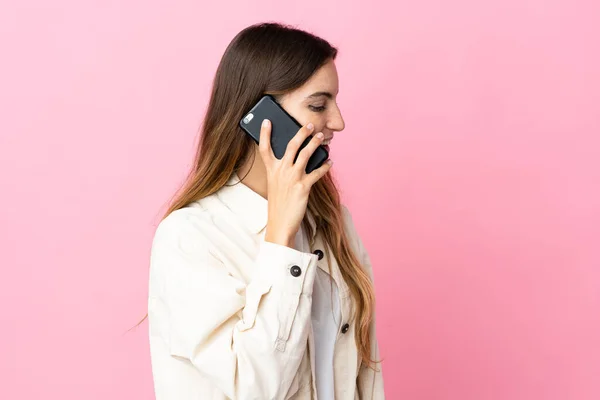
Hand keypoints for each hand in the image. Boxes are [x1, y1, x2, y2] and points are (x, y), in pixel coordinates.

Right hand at [258, 119, 332, 246]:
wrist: (280, 224)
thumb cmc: (278, 205)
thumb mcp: (275, 185)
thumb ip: (281, 172)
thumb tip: (295, 160)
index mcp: (272, 171)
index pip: (265, 148)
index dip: (264, 133)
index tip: (267, 121)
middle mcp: (281, 171)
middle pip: (291, 146)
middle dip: (301, 133)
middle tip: (310, 125)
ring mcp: (292, 178)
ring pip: (305, 154)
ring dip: (315, 144)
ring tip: (321, 137)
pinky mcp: (303, 186)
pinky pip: (317, 172)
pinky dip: (325, 166)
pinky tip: (330, 161)